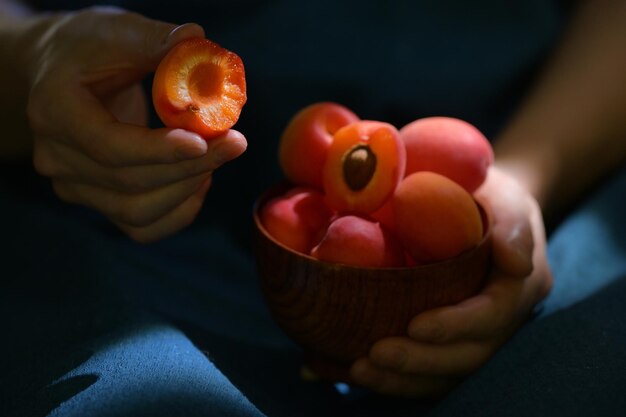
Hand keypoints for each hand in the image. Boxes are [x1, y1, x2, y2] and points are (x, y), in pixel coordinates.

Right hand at [23, 7, 246, 241]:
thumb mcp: (117, 31)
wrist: (60, 74)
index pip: (109, 146)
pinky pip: (142, 227)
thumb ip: (154, 40)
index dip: (161, 151)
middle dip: (191, 167)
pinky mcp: (97, 201)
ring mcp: (75, 186)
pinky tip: (199, 181)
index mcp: (55, 111)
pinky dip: (178, 211)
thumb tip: (198, 42)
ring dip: (188, 190)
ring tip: (216, 157)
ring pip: (138, 213)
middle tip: (234, 143)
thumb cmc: (88, 49)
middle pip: (130, 183)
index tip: (205, 141)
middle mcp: (57, 158)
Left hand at [349, 166, 552, 397]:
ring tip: (360, 371)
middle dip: (421, 361)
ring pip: (447, 373)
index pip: (492, 316)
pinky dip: (393, 378)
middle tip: (374, 357)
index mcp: (518, 286)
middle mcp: (503, 319)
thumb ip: (512, 221)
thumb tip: (515, 263)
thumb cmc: (486, 196)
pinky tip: (353, 371)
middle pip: (468, 356)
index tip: (415, 326)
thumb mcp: (504, 195)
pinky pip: (427, 371)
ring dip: (404, 379)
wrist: (478, 207)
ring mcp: (476, 335)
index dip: (456, 326)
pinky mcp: (449, 341)